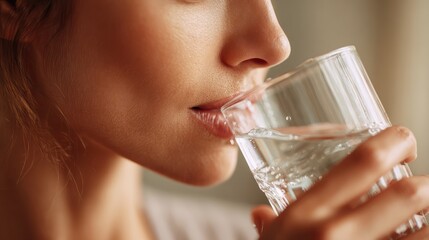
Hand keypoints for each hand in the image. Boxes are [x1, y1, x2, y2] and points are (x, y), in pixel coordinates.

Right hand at [252, 126, 428, 239]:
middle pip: (409, 192)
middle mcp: (337, 235)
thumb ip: (267, 227)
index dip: (394, 141)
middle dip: (426, 185)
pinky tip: (419, 237)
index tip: (403, 139)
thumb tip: (260, 214)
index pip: (363, 162)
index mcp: (305, 215)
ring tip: (427, 219)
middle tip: (423, 187)